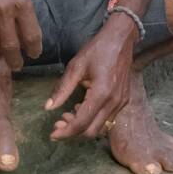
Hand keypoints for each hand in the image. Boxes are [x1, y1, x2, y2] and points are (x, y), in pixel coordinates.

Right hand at [0, 0, 43, 70]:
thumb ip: (22, 4)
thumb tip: (24, 26)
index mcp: (22, 1)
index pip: (31, 36)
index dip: (33, 49)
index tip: (34, 54)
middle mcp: (4, 10)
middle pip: (11, 46)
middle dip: (16, 59)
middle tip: (18, 64)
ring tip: (0, 57)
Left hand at [44, 13, 137, 139]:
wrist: (121, 39)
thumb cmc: (97, 49)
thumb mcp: (76, 66)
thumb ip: (62, 89)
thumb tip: (48, 107)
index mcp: (102, 93)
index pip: (81, 123)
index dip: (65, 132)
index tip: (52, 134)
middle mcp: (114, 102)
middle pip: (91, 131)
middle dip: (73, 132)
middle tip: (58, 123)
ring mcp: (121, 102)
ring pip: (101, 127)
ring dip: (83, 126)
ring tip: (68, 114)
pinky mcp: (124, 100)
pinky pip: (107, 118)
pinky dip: (93, 119)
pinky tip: (82, 108)